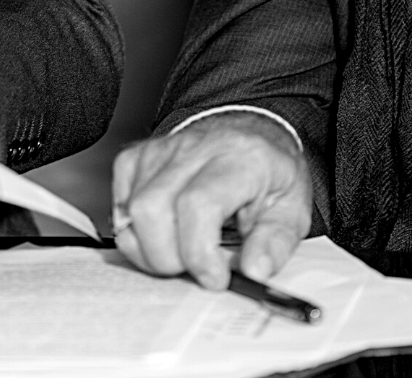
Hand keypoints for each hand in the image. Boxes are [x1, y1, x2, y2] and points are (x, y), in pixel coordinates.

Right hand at [111, 111, 312, 289]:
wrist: (253, 134)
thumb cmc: (269, 171)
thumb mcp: (292, 207)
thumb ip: (276, 241)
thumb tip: (255, 270)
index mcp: (239, 159)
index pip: (198, 205)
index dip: (199, 253)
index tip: (215, 277)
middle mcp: (197, 148)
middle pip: (152, 208)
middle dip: (168, 257)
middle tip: (195, 267)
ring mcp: (165, 149)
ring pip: (131, 210)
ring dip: (149, 249)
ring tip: (180, 252)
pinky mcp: (141, 155)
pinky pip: (119, 201)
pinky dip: (133, 229)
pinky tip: (162, 230)